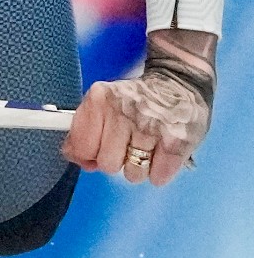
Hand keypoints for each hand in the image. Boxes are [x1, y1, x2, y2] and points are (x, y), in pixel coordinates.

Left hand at [64, 27, 214, 185]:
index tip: (96, 152)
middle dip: (116, 160)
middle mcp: (124, 110)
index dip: (88, 155)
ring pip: (132, 174)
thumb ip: (83, 130)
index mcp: (99, 99)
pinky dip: (159, 173)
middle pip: (107, 164)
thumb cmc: (136, 100)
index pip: (81, 147)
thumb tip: (79, 160)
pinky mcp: (177, 139)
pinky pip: (158, 175)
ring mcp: (151, 125)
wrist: (178, 82)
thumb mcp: (102, 103)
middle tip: (126, 146)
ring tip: (145, 149)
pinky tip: (160, 156)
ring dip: (138, 168)